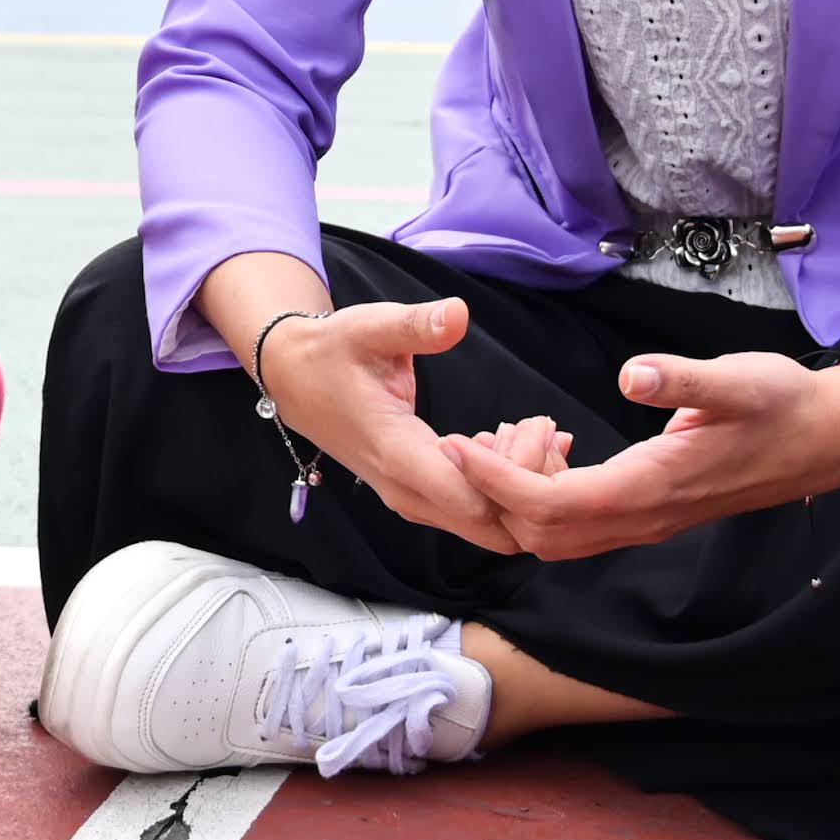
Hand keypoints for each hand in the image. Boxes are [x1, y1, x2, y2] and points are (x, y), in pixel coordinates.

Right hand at [237, 291, 517, 552]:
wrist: (293, 380)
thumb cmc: (333, 352)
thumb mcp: (370, 326)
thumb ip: (416, 325)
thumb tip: (458, 313)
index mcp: (397, 454)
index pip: (473, 500)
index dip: (517, 474)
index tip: (532, 424)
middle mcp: (406, 491)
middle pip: (492, 526)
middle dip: (532, 487)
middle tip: (545, 428)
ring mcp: (412, 499)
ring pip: (488, 525)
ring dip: (522, 485)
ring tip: (534, 426)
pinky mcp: (419, 496)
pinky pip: (475, 511)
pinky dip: (506, 484)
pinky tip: (513, 436)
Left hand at [444, 352, 839, 559]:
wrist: (825, 440)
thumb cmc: (782, 404)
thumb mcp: (739, 379)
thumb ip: (684, 380)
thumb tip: (634, 374)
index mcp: (652, 488)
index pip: (551, 506)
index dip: (496, 481)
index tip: (455, 446)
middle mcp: (642, 519)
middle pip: (540, 535)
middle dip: (493, 495)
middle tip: (464, 441)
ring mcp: (646, 522)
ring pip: (556, 537)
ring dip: (516, 500)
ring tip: (498, 441)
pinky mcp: (649, 514)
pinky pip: (579, 524)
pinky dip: (544, 495)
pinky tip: (547, 446)